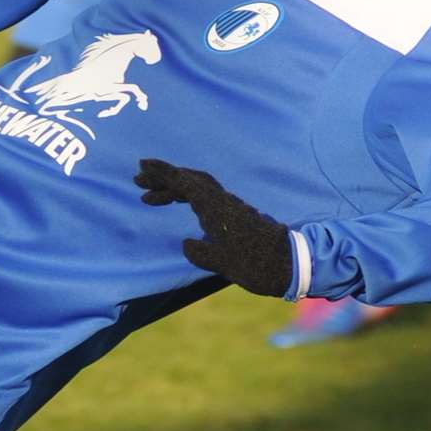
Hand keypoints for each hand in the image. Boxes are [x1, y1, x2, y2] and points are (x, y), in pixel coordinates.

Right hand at [135, 158, 290, 297]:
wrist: (291, 265)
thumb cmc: (256, 265)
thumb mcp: (223, 262)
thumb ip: (201, 252)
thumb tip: (187, 244)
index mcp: (217, 208)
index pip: (185, 183)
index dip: (163, 173)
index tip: (143, 166)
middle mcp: (223, 202)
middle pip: (190, 180)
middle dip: (164, 179)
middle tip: (139, 182)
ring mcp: (231, 208)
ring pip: (198, 189)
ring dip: (174, 189)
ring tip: (151, 197)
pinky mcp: (236, 216)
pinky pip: (206, 199)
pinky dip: (188, 198)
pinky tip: (181, 208)